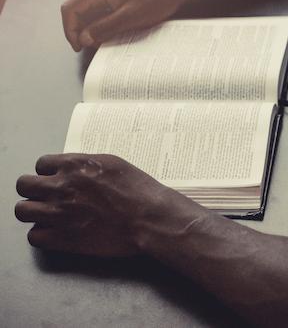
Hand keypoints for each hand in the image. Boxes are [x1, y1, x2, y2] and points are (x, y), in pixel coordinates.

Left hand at [15, 154, 190, 256]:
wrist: (150, 218)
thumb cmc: (140, 192)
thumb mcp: (114, 164)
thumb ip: (86, 166)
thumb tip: (74, 169)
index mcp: (75, 165)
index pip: (41, 164)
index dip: (48, 173)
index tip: (56, 179)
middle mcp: (61, 187)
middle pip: (24, 185)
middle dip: (34, 190)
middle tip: (46, 197)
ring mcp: (58, 213)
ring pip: (22, 211)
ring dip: (34, 212)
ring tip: (48, 215)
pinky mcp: (61, 238)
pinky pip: (33, 236)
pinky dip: (42, 235)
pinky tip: (56, 232)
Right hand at [61, 0, 183, 51]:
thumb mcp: (130, 18)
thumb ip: (104, 28)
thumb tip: (83, 38)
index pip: (70, 9)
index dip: (69, 30)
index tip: (78, 47)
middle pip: (76, 8)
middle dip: (77, 29)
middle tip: (86, 47)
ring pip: (88, 8)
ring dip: (89, 25)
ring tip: (98, 41)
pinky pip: (99, 6)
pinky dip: (99, 19)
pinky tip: (108, 31)